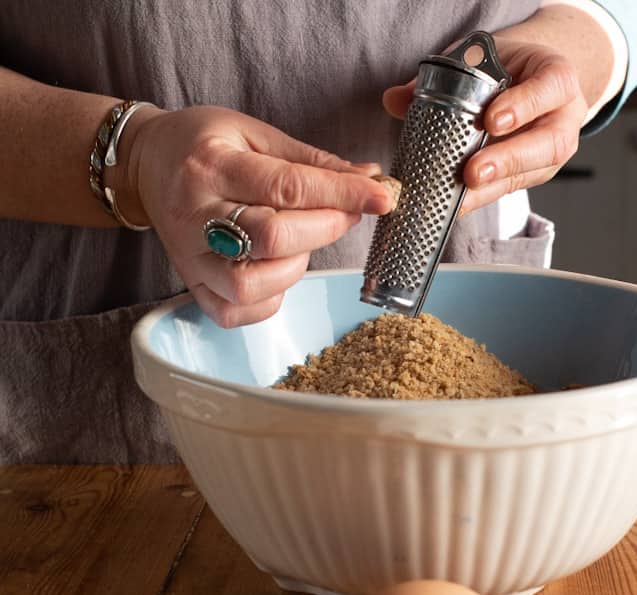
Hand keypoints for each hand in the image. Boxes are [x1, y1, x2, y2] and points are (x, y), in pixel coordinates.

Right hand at [120, 106, 392, 326]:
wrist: (146, 166)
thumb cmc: (203, 145)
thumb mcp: (253, 133)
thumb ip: (310, 160)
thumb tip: (368, 177)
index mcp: (210, 166)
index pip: (288, 187)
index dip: (343, 194)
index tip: (382, 196)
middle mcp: (195, 216)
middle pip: (273, 238)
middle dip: (326, 228)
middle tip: (345, 213)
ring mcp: (190, 258)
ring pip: (253, 284)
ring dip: (295, 266)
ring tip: (298, 241)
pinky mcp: (192, 286)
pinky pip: (237, 312)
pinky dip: (271, 297)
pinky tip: (276, 269)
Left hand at [382, 38, 587, 215]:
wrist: (529, 81)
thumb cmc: (506, 68)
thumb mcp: (480, 59)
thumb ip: (441, 76)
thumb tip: (394, 99)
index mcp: (555, 78)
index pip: (550, 87)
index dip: (524, 106)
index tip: (491, 121)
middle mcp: (562, 118)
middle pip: (548, 143)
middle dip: (507, 160)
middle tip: (472, 172)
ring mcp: (549, 152)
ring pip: (531, 173)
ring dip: (493, 186)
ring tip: (461, 193)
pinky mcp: (532, 175)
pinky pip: (509, 189)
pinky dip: (480, 198)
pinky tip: (456, 206)